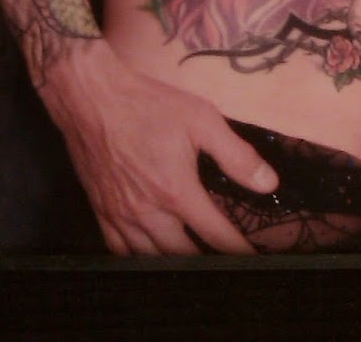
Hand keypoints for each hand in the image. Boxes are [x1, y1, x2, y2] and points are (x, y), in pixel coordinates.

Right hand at [39, 38, 278, 254]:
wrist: (92, 98)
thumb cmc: (148, 105)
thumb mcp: (201, 119)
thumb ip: (236, 155)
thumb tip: (268, 182)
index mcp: (177, 192)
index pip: (216, 235)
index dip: (237, 250)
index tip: (253, 260)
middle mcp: (148, 213)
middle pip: (183, 255)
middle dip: (206, 261)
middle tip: (223, 262)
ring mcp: (121, 217)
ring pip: (150, 259)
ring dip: (174, 262)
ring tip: (193, 262)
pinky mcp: (101, 212)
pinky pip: (120, 251)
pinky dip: (139, 258)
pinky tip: (150, 254)